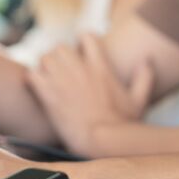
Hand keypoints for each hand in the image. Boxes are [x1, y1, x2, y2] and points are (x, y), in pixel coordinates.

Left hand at [27, 34, 153, 155]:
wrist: (101, 141)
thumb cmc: (122, 124)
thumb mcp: (139, 100)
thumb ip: (144, 78)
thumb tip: (146, 61)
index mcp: (99, 67)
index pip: (87, 37)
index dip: (82, 41)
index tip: (82, 51)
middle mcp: (79, 69)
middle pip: (60, 46)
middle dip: (58, 55)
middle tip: (60, 68)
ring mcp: (62, 80)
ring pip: (44, 58)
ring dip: (44, 66)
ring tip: (48, 78)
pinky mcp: (48, 95)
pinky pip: (31, 76)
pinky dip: (32, 80)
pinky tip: (38, 89)